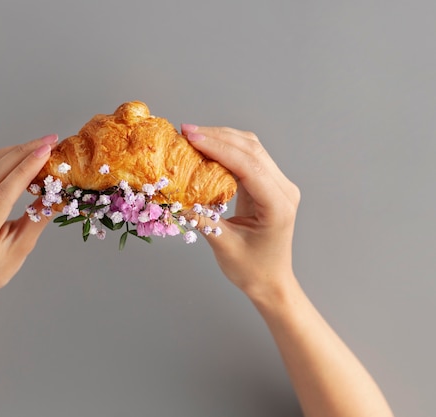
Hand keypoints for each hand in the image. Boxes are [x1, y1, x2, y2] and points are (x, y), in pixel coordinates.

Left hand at [0, 134, 57, 295]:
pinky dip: (0, 158)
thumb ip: (37, 219)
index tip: (46, 152)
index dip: (23, 171)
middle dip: (21, 154)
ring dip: (12, 152)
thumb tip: (59, 193)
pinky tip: (19, 154)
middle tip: (48, 142)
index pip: (0, 197)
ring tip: (38, 145)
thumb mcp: (20, 250)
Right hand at [181, 125, 300, 298]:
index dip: (219, 148)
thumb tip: (176, 197)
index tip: (192, 137)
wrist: (271, 281)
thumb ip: (202, 219)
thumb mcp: (223, 246)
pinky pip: (248, 157)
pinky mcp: (268, 184)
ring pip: (251, 148)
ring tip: (192, 136)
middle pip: (251, 149)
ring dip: (221, 138)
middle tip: (186, 131)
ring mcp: (278, 185)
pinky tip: (206, 148)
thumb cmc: (252, 270)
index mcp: (277, 205)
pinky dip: (226, 149)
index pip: (249, 165)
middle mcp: (283, 189)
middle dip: (217, 136)